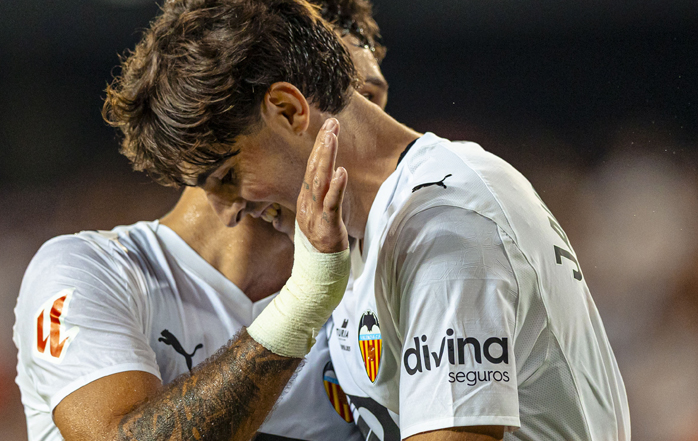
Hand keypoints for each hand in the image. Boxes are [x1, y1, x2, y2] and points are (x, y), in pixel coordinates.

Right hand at [296, 118, 348, 252]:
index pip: (312, 166)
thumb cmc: (322, 240)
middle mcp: (307, 203)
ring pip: (320, 182)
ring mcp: (315, 215)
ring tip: (332, 138)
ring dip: (326, 158)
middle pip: (314, 169)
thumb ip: (323, 193)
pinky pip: (331, 205)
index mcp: (306, 198)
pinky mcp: (327, 227)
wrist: (317, 271)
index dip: (320, 145)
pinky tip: (341, 172)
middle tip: (331, 123)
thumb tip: (331, 172)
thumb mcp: (319, 213)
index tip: (329, 126)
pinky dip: (336, 187)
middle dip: (323, 144)